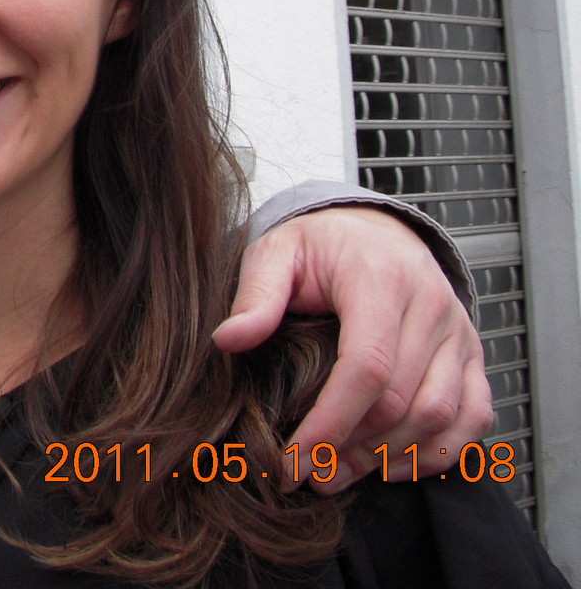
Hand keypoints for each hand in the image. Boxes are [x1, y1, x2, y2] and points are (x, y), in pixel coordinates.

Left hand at [213, 206, 491, 491]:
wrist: (374, 230)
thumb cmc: (321, 246)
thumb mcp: (275, 252)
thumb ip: (255, 295)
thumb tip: (229, 340)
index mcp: (380, 279)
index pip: (367, 366)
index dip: (331, 422)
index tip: (294, 459)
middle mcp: (431, 306)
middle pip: (402, 401)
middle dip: (352, 449)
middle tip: (309, 474)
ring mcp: (459, 333)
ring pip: (439, 416)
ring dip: (390, 457)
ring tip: (339, 473)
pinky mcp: (473, 355)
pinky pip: (474, 417)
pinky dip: (440, 452)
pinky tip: (392, 466)